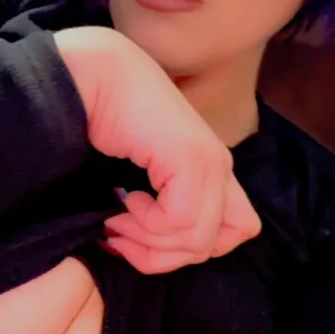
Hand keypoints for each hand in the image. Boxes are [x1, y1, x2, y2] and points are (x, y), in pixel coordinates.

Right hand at [54, 26, 260, 273]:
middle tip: (122, 234)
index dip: (188, 249)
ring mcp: (210, 162)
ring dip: (148, 241)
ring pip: (196, 241)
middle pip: (213, 245)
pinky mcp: (193, 159)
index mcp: (212, 170)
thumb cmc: (110, 123)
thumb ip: (160, 205)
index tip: (144, 238)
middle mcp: (219, 168)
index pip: (237, 231)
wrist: (97, 77)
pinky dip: (146, 222)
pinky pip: (179, 221)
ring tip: (118, 217)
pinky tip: (126, 197)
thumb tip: (150, 252)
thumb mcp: (141, 175)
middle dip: (162, 256)